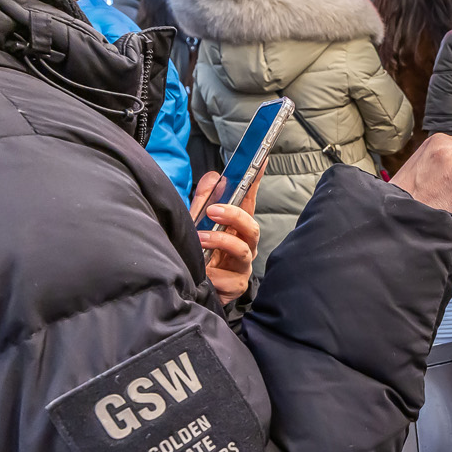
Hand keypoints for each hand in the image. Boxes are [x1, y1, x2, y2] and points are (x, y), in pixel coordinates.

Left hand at [189, 169, 262, 304]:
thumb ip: (203, 200)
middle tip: (213, 210)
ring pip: (242, 250)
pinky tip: (203, 272)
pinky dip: (213, 273)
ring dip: (220, 241)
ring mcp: (242, 265)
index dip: (255, 180)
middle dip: (234, 216)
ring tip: (200, 238)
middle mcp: (244, 244)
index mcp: (236, 227)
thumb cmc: (198, 254)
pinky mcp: (236, 285)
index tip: (261, 160)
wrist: (190, 291)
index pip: (248, 200)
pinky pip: (228, 278)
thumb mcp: (196, 224)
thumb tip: (214, 176)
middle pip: (252, 226)